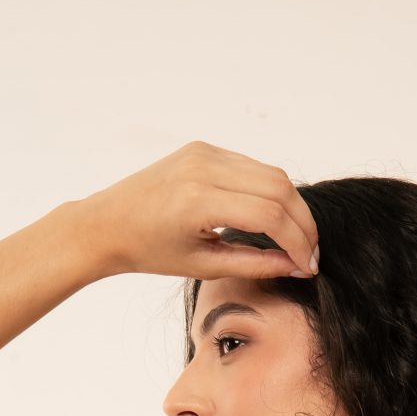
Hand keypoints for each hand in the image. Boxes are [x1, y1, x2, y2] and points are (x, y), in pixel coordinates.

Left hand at [78, 140, 319, 280]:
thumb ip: (255, 264)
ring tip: (296, 239)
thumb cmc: (149, 250)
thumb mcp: (204, 267)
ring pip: (272, 174)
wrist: (107, 223)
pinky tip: (274, 218)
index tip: (307, 266)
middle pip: (279, 188)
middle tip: (309, 254)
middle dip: (303, 224)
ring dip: (292, 207)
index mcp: (198, 201)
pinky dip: (272, 192)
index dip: (297, 243)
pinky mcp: (204, 148)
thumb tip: (296, 267)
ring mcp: (204, 152)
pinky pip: (253, 167)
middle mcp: (203, 168)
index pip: (270, 215)